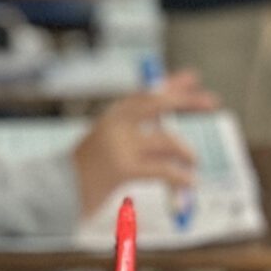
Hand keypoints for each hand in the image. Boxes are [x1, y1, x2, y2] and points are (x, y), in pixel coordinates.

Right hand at [70, 72, 214, 214]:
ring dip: (187, 153)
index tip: (194, 77)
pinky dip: (182, 176)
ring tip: (193, 163)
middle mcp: (115, 123)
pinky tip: (191, 182)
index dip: (172, 84)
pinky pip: (164, 169)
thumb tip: (167, 131)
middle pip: (158, 103)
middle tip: (212, 101)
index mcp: (112, 116)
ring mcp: (119, 144)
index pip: (147, 92)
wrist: (58, 192)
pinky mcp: (124, 168)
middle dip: (188, 100)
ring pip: (167, 141)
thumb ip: (135, 134)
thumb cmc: (86, 173)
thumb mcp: (108, 144)